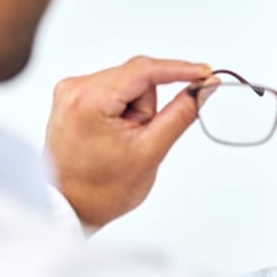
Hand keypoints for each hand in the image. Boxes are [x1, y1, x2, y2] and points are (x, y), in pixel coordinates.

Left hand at [45, 56, 211, 228]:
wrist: (72, 207)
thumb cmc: (102, 189)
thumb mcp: (151, 150)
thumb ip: (181, 113)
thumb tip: (204, 87)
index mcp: (89, 99)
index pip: (144, 70)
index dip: (179, 69)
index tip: (205, 73)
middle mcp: (75, 88)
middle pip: (136, 78)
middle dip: (148, 107)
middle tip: (142, 137)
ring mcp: (71, 91)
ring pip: (127, 85)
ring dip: (136, 110)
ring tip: (124, 140)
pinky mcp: (73, 98)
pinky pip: (114, 91)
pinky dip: (124, 109)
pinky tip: (116, 134)